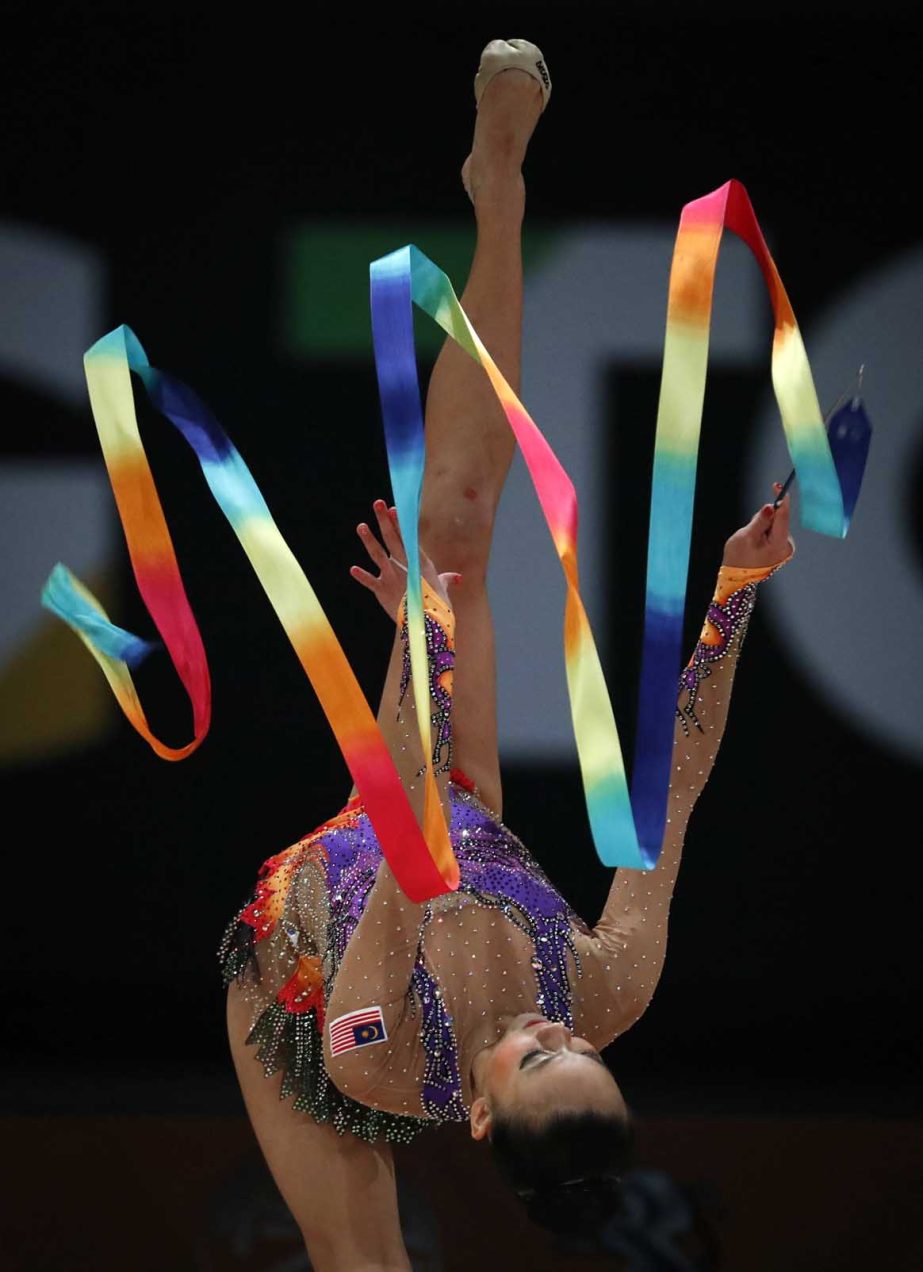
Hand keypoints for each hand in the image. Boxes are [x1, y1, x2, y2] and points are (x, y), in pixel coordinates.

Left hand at [349, 499, 461, 621]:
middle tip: (378, 504)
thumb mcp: (443, 590)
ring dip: (369, 540)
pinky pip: (369, 581)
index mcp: (419, 563)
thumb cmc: (437, 606)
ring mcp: (391, 577)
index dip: (400, 523)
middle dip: (385, 521)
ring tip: (361, 526)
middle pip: (392, 539)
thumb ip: (446, 580)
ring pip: (378, 554)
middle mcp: (404, 566)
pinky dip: (361, 575)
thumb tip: (456, 577)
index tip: (394, 509)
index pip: (408, 538)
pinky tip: (352, 569)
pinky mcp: (381, 590)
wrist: (426, 624)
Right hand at [722, 483, 795, 568]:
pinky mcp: (781, 549)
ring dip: (763, 526)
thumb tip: (770, 507)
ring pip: (775, 526)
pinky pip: (774, 533)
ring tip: (751, 540)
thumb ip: (760, 520)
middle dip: (765, 519)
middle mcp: (787, 546)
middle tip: (750, 530)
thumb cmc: (738, 558)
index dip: (781, 500)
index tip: (777, 487)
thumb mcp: (746, 536)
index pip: (783, 516)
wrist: (737, 579)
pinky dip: (764, 532)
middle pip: (779, 520)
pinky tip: (756, 543)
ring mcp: (785, 549)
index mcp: (779, 544)